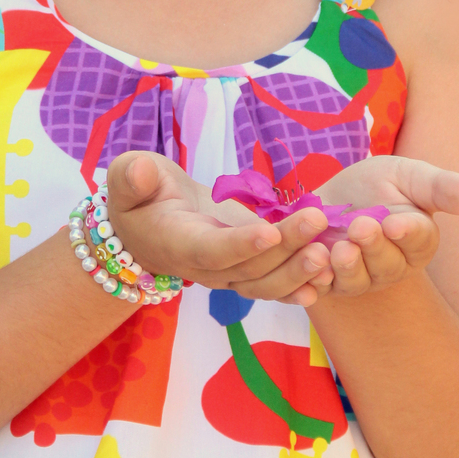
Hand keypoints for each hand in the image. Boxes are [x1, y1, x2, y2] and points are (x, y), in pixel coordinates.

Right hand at [106, 152, 336, 308]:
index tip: (271, 231)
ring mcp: (230, 274)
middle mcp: (207, 268)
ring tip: (330, 250)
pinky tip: (331, 276)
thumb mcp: (127, 177)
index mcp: (179, 244)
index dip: (240, 244)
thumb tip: (139, 171)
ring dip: (300, 270)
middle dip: (286, 250)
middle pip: (250, 269)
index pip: (212, 250)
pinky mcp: (250, 271)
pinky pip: (275, 286)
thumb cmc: (142, 195)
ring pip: (267, 283)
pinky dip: (302, 285)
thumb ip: (131, 177)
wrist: (152, 223)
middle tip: (318, 223)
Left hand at [313, 156, 458, 296]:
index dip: (407, 232)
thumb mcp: (409, 176)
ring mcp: (359, 278)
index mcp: (418, 240)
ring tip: (337, 249)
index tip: (395, 223)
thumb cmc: (378, 184)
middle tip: (361, 226)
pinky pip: (321, 289)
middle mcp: (392, 266)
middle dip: (373, 247)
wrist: (332, 196)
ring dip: (347, 268)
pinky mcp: (327, 283)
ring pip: (356, 282)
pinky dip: (315, 284)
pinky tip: (310, 271)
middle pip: (387, 265)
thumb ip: (440, 187)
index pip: (418, 240)